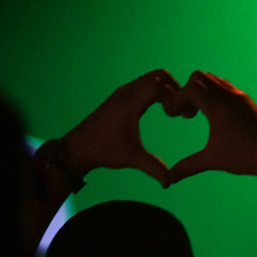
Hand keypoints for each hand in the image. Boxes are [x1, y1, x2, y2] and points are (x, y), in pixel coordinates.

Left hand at [61, 69, 179, 186]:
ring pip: (151, 77)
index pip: (159, 84)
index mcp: (130, 103)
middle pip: (158, 74)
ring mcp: (122, 92)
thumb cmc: (104, 151)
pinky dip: (156, 89)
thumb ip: (153, 168)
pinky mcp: (120, 96)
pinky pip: (143, 83)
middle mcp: (126, 92)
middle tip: (179, 107)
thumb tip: (169, 182)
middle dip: (174, 87)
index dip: (174, 96)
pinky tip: (159, 107)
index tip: (176, 114)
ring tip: (171, 108)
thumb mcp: (131, 159)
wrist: (77, 148)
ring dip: (165, 87)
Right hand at [166, 71, 256, 185]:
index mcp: (217, 106)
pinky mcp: (248, 101)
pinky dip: (216, 94)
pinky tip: (217, 117)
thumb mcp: (213, 160)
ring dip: (202, 91)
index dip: (176, 99)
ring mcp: (240, 96)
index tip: (174, 116)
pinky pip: (226, 87)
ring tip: (200, 114)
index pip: (189, 88)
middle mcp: (229, 96)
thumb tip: (169, 179)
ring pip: (214, 79)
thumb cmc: (245, 158)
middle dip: (188, 91)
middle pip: (199, 77)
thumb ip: (188, 166)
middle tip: (187, 113)